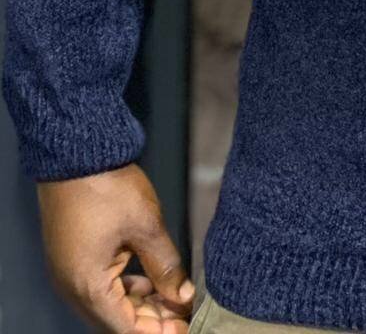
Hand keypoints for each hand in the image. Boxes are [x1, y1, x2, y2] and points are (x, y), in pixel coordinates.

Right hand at [36, 162, 194, 332]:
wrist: (77, 157)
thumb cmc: (108, 189)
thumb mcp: (146, 227)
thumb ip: (165, 266)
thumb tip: (182, 295)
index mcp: (88, 287)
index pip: (126, 328)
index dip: (159, 331)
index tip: (186, 325)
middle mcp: (74, 288)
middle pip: (116, 319)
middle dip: (152, 320)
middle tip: (185, 312)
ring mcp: (71, 273)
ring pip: (110, 303)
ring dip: (141, 304)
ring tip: (174, 299)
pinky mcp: (75, 258)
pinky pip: (102, 285)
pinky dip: (128, 288)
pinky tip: (151, 282)